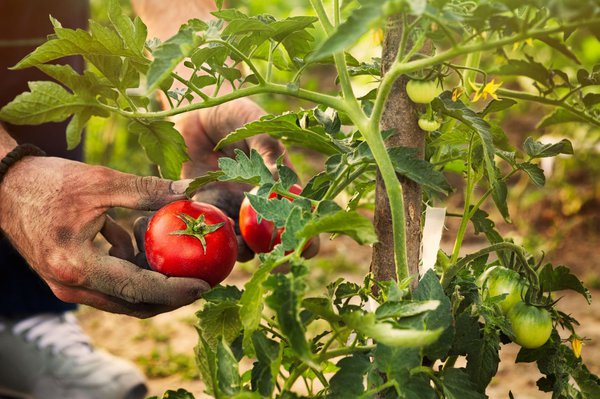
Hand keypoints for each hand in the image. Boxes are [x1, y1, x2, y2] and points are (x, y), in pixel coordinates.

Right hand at [0, 156, 209, 317]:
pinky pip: (109, 285)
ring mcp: (67, 285)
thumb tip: (190, 191)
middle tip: (202, 282)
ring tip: (179, 264)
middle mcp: (71, 285)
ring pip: (122, 298)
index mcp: (79, 266)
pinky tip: (139, 244)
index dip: (176, 290)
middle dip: (170, 296)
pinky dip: (130, 271)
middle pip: (133, 304)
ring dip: (152, 284)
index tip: (205, 285)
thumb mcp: (102, 181)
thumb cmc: (49, 182)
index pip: (139, 290)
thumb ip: (148, 191)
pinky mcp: (67, 277)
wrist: (4, 186)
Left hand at [134, 98, 318, 262]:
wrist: (194, 112)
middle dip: (279, 254)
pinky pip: (214, 230)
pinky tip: (217, 241)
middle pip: (274, 235)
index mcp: (278, 181)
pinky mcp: (207, 207)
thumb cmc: (231, 113)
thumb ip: (267, 148)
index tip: (307, 248)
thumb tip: (281, 178)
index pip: (298, 212)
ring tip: (245, 252)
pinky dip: (217, 240)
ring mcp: (233, 206)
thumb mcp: (253, 124)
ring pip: (244, 239)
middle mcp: (259, 199)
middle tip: (279, 263)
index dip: (306, 233)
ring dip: (247, 251)